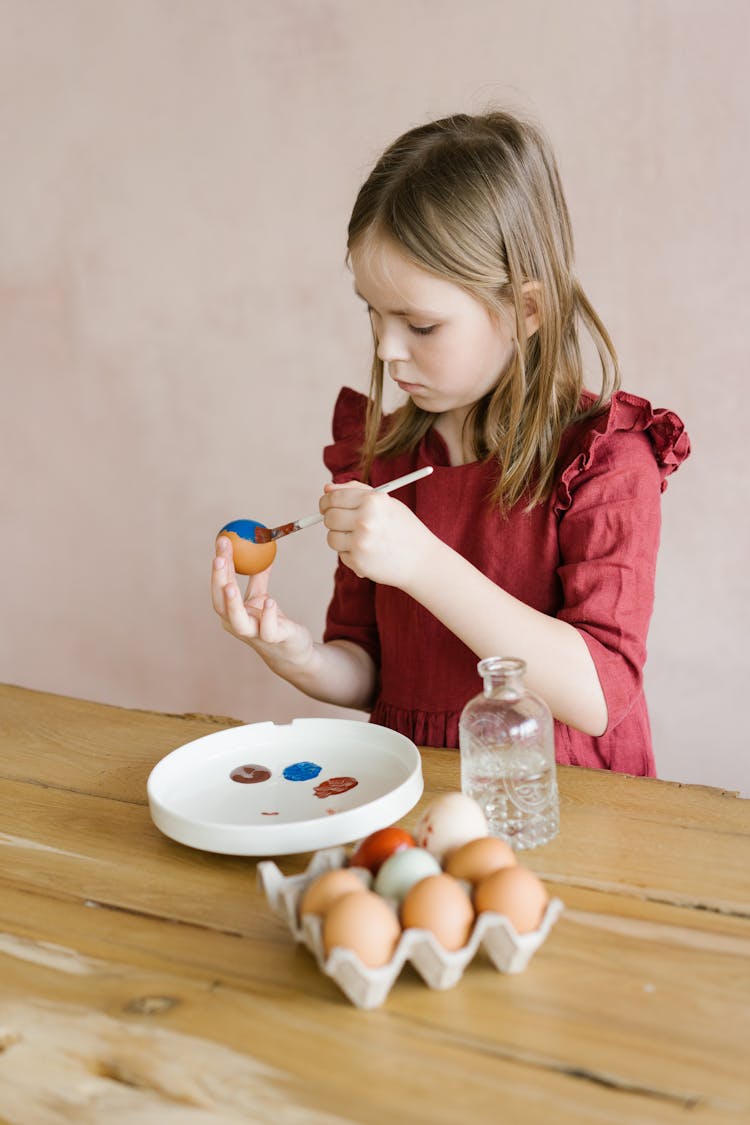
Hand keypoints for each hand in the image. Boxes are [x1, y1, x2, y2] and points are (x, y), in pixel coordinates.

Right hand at [211, 537, 312, 667]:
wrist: (291, 651)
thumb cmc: (270, 622)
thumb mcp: (261, 596)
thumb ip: (257, 576)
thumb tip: (260, 547)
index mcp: (230, 612)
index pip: (221, 585)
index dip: (220, 564)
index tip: (223, 540)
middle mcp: (236, 624)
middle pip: (222, 603)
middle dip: (219, 580)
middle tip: (219, 558)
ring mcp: (254, 634)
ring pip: (238, 622)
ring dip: (232, 604)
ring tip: (230, 586)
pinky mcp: (273, 639)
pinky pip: (268, 629)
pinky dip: (268, 615)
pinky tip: (270, 601)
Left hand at [320, 481, 431, 588]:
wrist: (422, 560)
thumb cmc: (403, 528)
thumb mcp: (385, 502)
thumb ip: (355, 491)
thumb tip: (327, 488)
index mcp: (372, 500)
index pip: (334, 498)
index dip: (326, 502)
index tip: (326, 506)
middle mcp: (365, 520)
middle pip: (329, 518)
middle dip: (331, 520)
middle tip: (341, 523)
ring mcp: (361, 542)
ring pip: (331, 538)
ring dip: (340, 538)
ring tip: (360, 539)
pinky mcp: (358, 562)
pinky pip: (341, 554)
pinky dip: (351, 554)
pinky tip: (369, 553)